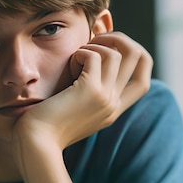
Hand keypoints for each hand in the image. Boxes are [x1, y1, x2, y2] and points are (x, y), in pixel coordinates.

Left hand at [13, 31, 152, 155]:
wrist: (37, 143)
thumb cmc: (47, 125)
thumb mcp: (75, 108)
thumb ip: (87, 91)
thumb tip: (89, 59)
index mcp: (114, 110)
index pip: (144, 82)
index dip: (138, 58)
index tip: (113, 49)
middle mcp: (114, 104)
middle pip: (140, 58)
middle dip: (121, 39)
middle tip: (97, 40)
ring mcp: (106, 98)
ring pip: (117, 53)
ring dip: (96, 45)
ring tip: (77, 56)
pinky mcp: (91, 91)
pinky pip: (95, 56)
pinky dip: (81, 52)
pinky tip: (67, 64)